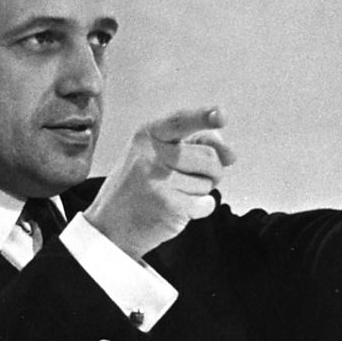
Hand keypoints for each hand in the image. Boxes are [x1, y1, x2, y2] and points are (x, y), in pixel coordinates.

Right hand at [84, 107, 235, 259]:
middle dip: (211, 171)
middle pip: (209, 156)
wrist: (111, 226)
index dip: (204, 117)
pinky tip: (176, 209)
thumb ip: (193, 145)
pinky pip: (207, 203)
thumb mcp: (155, 155)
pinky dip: (199, 209)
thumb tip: (230, 154)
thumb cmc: (138, 186)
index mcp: (148, 135)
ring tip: (173, 194)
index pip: (181, 121)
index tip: (221, 114)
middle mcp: (151, 154)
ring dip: (200, 192)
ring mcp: (158, 180)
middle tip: (190, 180)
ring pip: (209, 182)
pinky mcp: (169, 205)